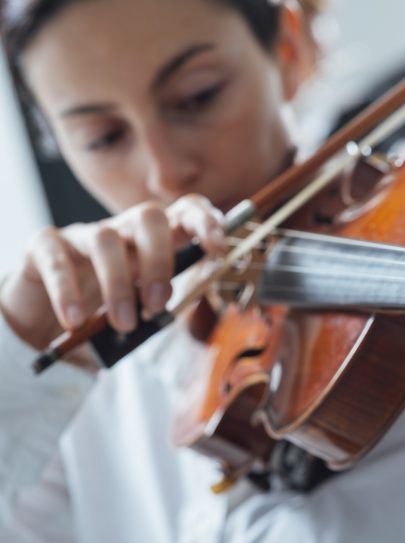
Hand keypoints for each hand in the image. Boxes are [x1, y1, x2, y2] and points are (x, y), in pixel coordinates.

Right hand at [0, 195, 227, 352]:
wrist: (44, 328)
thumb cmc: (100, 315)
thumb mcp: (138, 312)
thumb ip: (157, 305)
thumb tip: (170, 305)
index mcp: (153, 243)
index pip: (186, 212)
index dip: (206, 222)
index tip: (219, 248)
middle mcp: (122, 232)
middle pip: (150, 216)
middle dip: (160, 260)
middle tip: (157, 305)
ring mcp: (82, 235)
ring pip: (106, 239)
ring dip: (119, 285)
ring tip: (123, 323)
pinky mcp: (44, 247)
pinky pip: (58, 259)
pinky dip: (68, 292)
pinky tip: (75, 320)